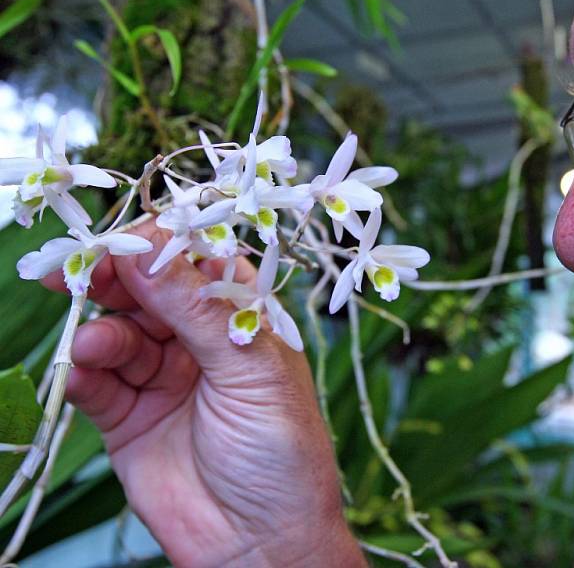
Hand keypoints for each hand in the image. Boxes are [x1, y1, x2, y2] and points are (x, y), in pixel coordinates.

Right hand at [42, 221, 364, 567]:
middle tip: (84, 274)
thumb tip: (149, 253)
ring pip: (119, 332)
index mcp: (242, 318)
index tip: (127, 241)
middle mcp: (201, 340)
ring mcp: (164, 376)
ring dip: (101, 331)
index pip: (198, 261)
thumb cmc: (283, 451)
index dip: (162, 245)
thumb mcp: (252, 371)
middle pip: (149, 290)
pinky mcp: (130, 416)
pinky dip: (85, 373)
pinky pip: (98, 381)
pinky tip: (85, 373)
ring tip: (97, 345)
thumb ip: (199, 312)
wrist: (263, 542)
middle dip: (117, 278)